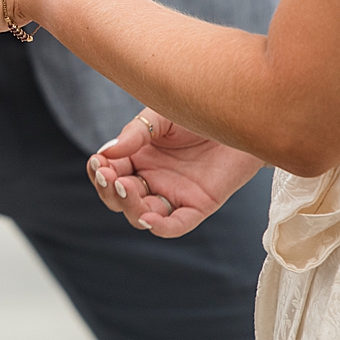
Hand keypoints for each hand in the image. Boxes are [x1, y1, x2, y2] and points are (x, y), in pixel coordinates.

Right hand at [88, 108, 261, 236]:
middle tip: (110, 177)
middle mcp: (152, 179)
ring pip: (142, 214)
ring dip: (129, 206)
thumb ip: (135, 134)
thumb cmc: (200, 111)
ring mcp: (174, 194)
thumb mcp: (161, 116)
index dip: (99, 172)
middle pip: (120, 198)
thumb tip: (107, 152)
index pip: (110, 172)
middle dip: (109, 190)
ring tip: (128, 188)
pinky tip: (150, 220)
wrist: (241, 114)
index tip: (98, 163)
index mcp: (138, 157)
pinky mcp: (198, 205)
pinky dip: (161, 228)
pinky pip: (176, 225)